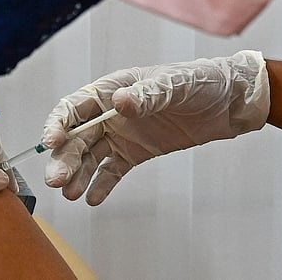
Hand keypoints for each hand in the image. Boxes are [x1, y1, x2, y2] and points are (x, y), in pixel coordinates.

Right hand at [41, 50, 269, 204]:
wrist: (231, 101)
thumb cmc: (202, 81)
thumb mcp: (177, 85)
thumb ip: (148, 94)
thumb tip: (119, 102)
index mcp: (113, 88)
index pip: (75, 107)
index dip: (59, 124)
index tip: (50, 142)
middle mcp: (111, 112)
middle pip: (77, 137)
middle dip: (64, 159)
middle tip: (56, 181)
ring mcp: (121, 134)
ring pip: (89, 157)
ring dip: (77, 174)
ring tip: (70, 195)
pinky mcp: (135, 153)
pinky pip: (111, 171)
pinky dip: (101, 185)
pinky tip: (92, 199)